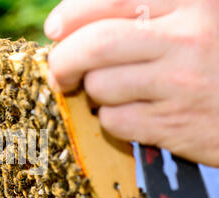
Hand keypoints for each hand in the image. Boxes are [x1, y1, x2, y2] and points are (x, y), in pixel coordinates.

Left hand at [44, 0, 218, 166]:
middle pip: (97, 45)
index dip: (72, 14)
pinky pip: (114, 120)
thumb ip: (141, 13)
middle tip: (59, 70)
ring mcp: (180, 84)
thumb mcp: (190, 20)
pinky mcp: (173, 124)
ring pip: (100, 85)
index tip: (54, 29)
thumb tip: (70, 23)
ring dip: (94, 91)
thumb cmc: (210, 60)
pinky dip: (110, 119)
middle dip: (63, 59)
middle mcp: (187, 38)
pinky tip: (131, 113)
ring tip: (114, 91)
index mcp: (192, 1)